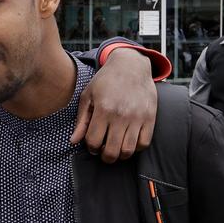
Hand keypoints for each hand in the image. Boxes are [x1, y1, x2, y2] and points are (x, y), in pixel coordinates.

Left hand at [71, 46, 156, 161]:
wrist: (131, 65)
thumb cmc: (107, 80)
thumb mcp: (89, 96)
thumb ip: (81, 120)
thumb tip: (74, 141)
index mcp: (103, 109)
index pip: (94, 142)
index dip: (91, 148)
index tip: (93, 144)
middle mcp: (121, 115)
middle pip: (112, 152)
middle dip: (105, 157)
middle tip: (104, 151)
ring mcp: (137, 117)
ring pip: (128, 151)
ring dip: (120, 155)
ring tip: (117, 147)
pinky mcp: (150, 117)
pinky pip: (144, 143)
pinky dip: (136, 148)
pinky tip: (129, 140)